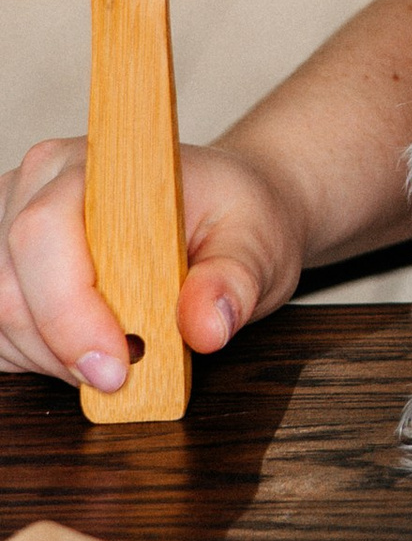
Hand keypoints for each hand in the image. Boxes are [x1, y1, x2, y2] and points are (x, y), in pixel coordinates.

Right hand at [0, 136, 309, 390]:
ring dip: (54, 358)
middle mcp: (39, 184)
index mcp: (96, 164)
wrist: (223, 206)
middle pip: (14, 287)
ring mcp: (11, 223)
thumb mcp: (257, 242)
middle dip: (66, 349)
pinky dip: (37, 358)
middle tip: (128, 376)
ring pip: (2, 317)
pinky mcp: (5, 266)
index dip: (69, 308)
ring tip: (122, 352)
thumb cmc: (232, 213)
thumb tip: (206, 326)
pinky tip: (87, 349)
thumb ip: (234, 281)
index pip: (46, 232)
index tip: (117, 365)